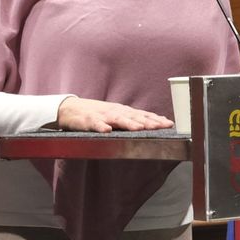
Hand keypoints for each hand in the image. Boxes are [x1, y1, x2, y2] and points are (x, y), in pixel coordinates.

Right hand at [56, 97, 172, 132]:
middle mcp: (114, 111)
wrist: (69, 109)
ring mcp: (101, 115)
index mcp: (122, 111)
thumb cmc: (96, 113)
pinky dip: (100, 127)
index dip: (156, 119)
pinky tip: (106, 130)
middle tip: (161, 126)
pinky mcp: (87, 121)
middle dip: (147, 121)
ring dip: (128, 123)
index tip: (169, 124)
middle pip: (133, 116)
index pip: (142, 114)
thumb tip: (155, 121)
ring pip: (117, 119)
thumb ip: (133, 118)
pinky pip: (94, 124)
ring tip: (139, 128)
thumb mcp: (116, 114)